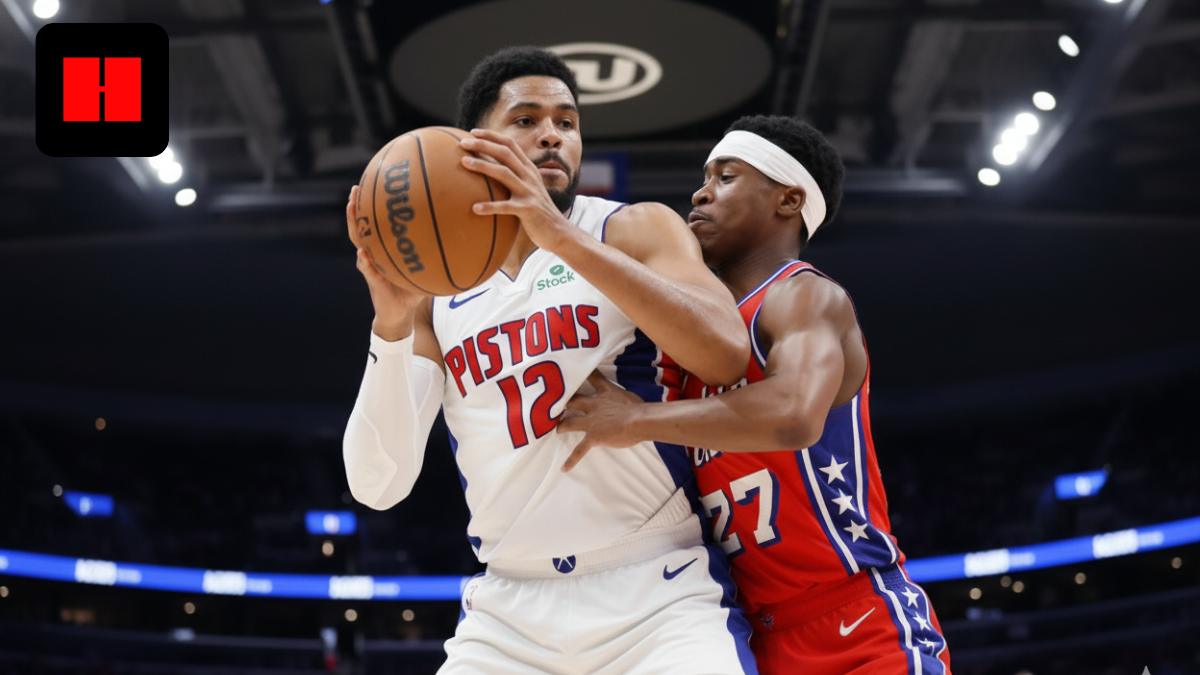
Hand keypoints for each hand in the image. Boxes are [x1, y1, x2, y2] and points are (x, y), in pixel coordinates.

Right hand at [346, 185, 425, 339]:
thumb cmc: (412, 289)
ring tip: (352, 209)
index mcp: (384, 248)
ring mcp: (371, 265)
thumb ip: (434, 254)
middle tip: (354, 189)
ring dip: (354, 225)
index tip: (373, 184)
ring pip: (358, 242)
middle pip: (361, 226)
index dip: (373, 205)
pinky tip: (363, 252)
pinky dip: (365, 261)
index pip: (376, 223)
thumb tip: (458, 238)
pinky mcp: (373, 280)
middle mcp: (374, 253)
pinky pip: (367, 269)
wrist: (400, 314)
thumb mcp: (424, 268)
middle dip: (356, 207)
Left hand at [459, 129, 577, 252]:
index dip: (492, 136)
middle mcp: (529, 177)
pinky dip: (490, 207)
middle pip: (505, 153)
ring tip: (464, 162)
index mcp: (528, 169)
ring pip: (504, 174)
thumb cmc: (536, 212)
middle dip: (484, 145)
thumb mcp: (527, 190)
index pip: (510, 145)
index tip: (473, 132)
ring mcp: (530, 192)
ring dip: (483, 166)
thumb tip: (488, 173)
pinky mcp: (528, 210)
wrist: (559, 231)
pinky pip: (506, 207)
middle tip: (463, 143)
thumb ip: (513, 179)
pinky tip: (475, 208)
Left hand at [557, 370, 646, 471]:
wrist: (640, 421)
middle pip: (574, 400)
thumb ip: (624, 399)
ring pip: (570, 422)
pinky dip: (571, 460)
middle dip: (563, 400)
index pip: (594, 378)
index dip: (585, 373)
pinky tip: (564, 468)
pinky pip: (579, 450)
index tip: (576, 369)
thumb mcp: (632, 397)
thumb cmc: (641, 409)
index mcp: (606, 393)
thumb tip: (630, 404)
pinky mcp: (593, 436)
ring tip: (555, 429)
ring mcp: (591, 421)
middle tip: (553, 400)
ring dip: (561, 426)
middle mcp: (594, 405)